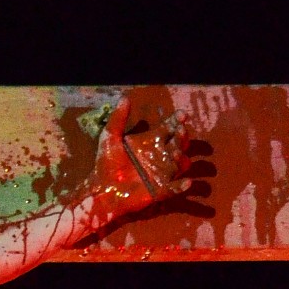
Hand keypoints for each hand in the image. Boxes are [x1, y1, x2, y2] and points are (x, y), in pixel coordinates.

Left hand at [94, 94, 215, 213]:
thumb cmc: (105, 163)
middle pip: (180, 143)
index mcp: (151, 141)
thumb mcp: (110, 138)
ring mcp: (161, 173)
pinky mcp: (158, 191)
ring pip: (181, 164)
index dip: (178, 121)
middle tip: (180, 130)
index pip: (170, 128)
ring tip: (175, 153)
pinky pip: (174, 189)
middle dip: (182, 136)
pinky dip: (181, 186)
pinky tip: (187, 183)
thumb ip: (118, 119)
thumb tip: (124, 98)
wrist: (100, 189)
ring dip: (182, 158)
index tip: (182, 115)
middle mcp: (160, 156)